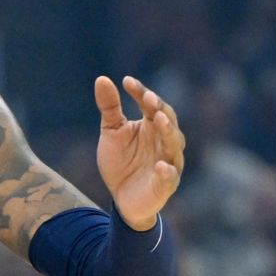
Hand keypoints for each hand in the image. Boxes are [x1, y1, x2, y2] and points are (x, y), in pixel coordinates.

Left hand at [94, 76, 184, 229]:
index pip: (151, 104)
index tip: (127, 81)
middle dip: (159, 109)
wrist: (121, 197)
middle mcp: (164, 141)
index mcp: (151, 126)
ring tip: (158, 119)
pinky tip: (160, 166)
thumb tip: (101, 79)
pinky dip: (167, 171)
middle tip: (148, 98)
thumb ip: (110, 108)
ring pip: (174, 144)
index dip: (141, 92)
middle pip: (168, 120)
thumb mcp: (111, 132)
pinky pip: (170, 176)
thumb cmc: (121, 162)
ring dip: (168, 131)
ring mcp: (168, 162)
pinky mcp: (166, 184)